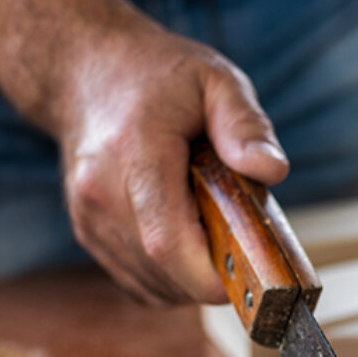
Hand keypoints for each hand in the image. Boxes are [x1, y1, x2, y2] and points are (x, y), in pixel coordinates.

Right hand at [0, 0, 286, 304]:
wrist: (85, 71)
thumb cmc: (159, 75)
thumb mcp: (216, 80)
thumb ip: (246, 125)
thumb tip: (272, 170)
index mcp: (135, 154)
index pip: (168, 241)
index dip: (214, 274)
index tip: (256, 272)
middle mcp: (100, 194)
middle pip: (166, 271)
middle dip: (218, 273)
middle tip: (246, 239)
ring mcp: (89, 219)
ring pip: (154, 285)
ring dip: (196, 276)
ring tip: (212, 225)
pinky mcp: (88, 235)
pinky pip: (140, 281)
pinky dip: (174, 276)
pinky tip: (189, 236)